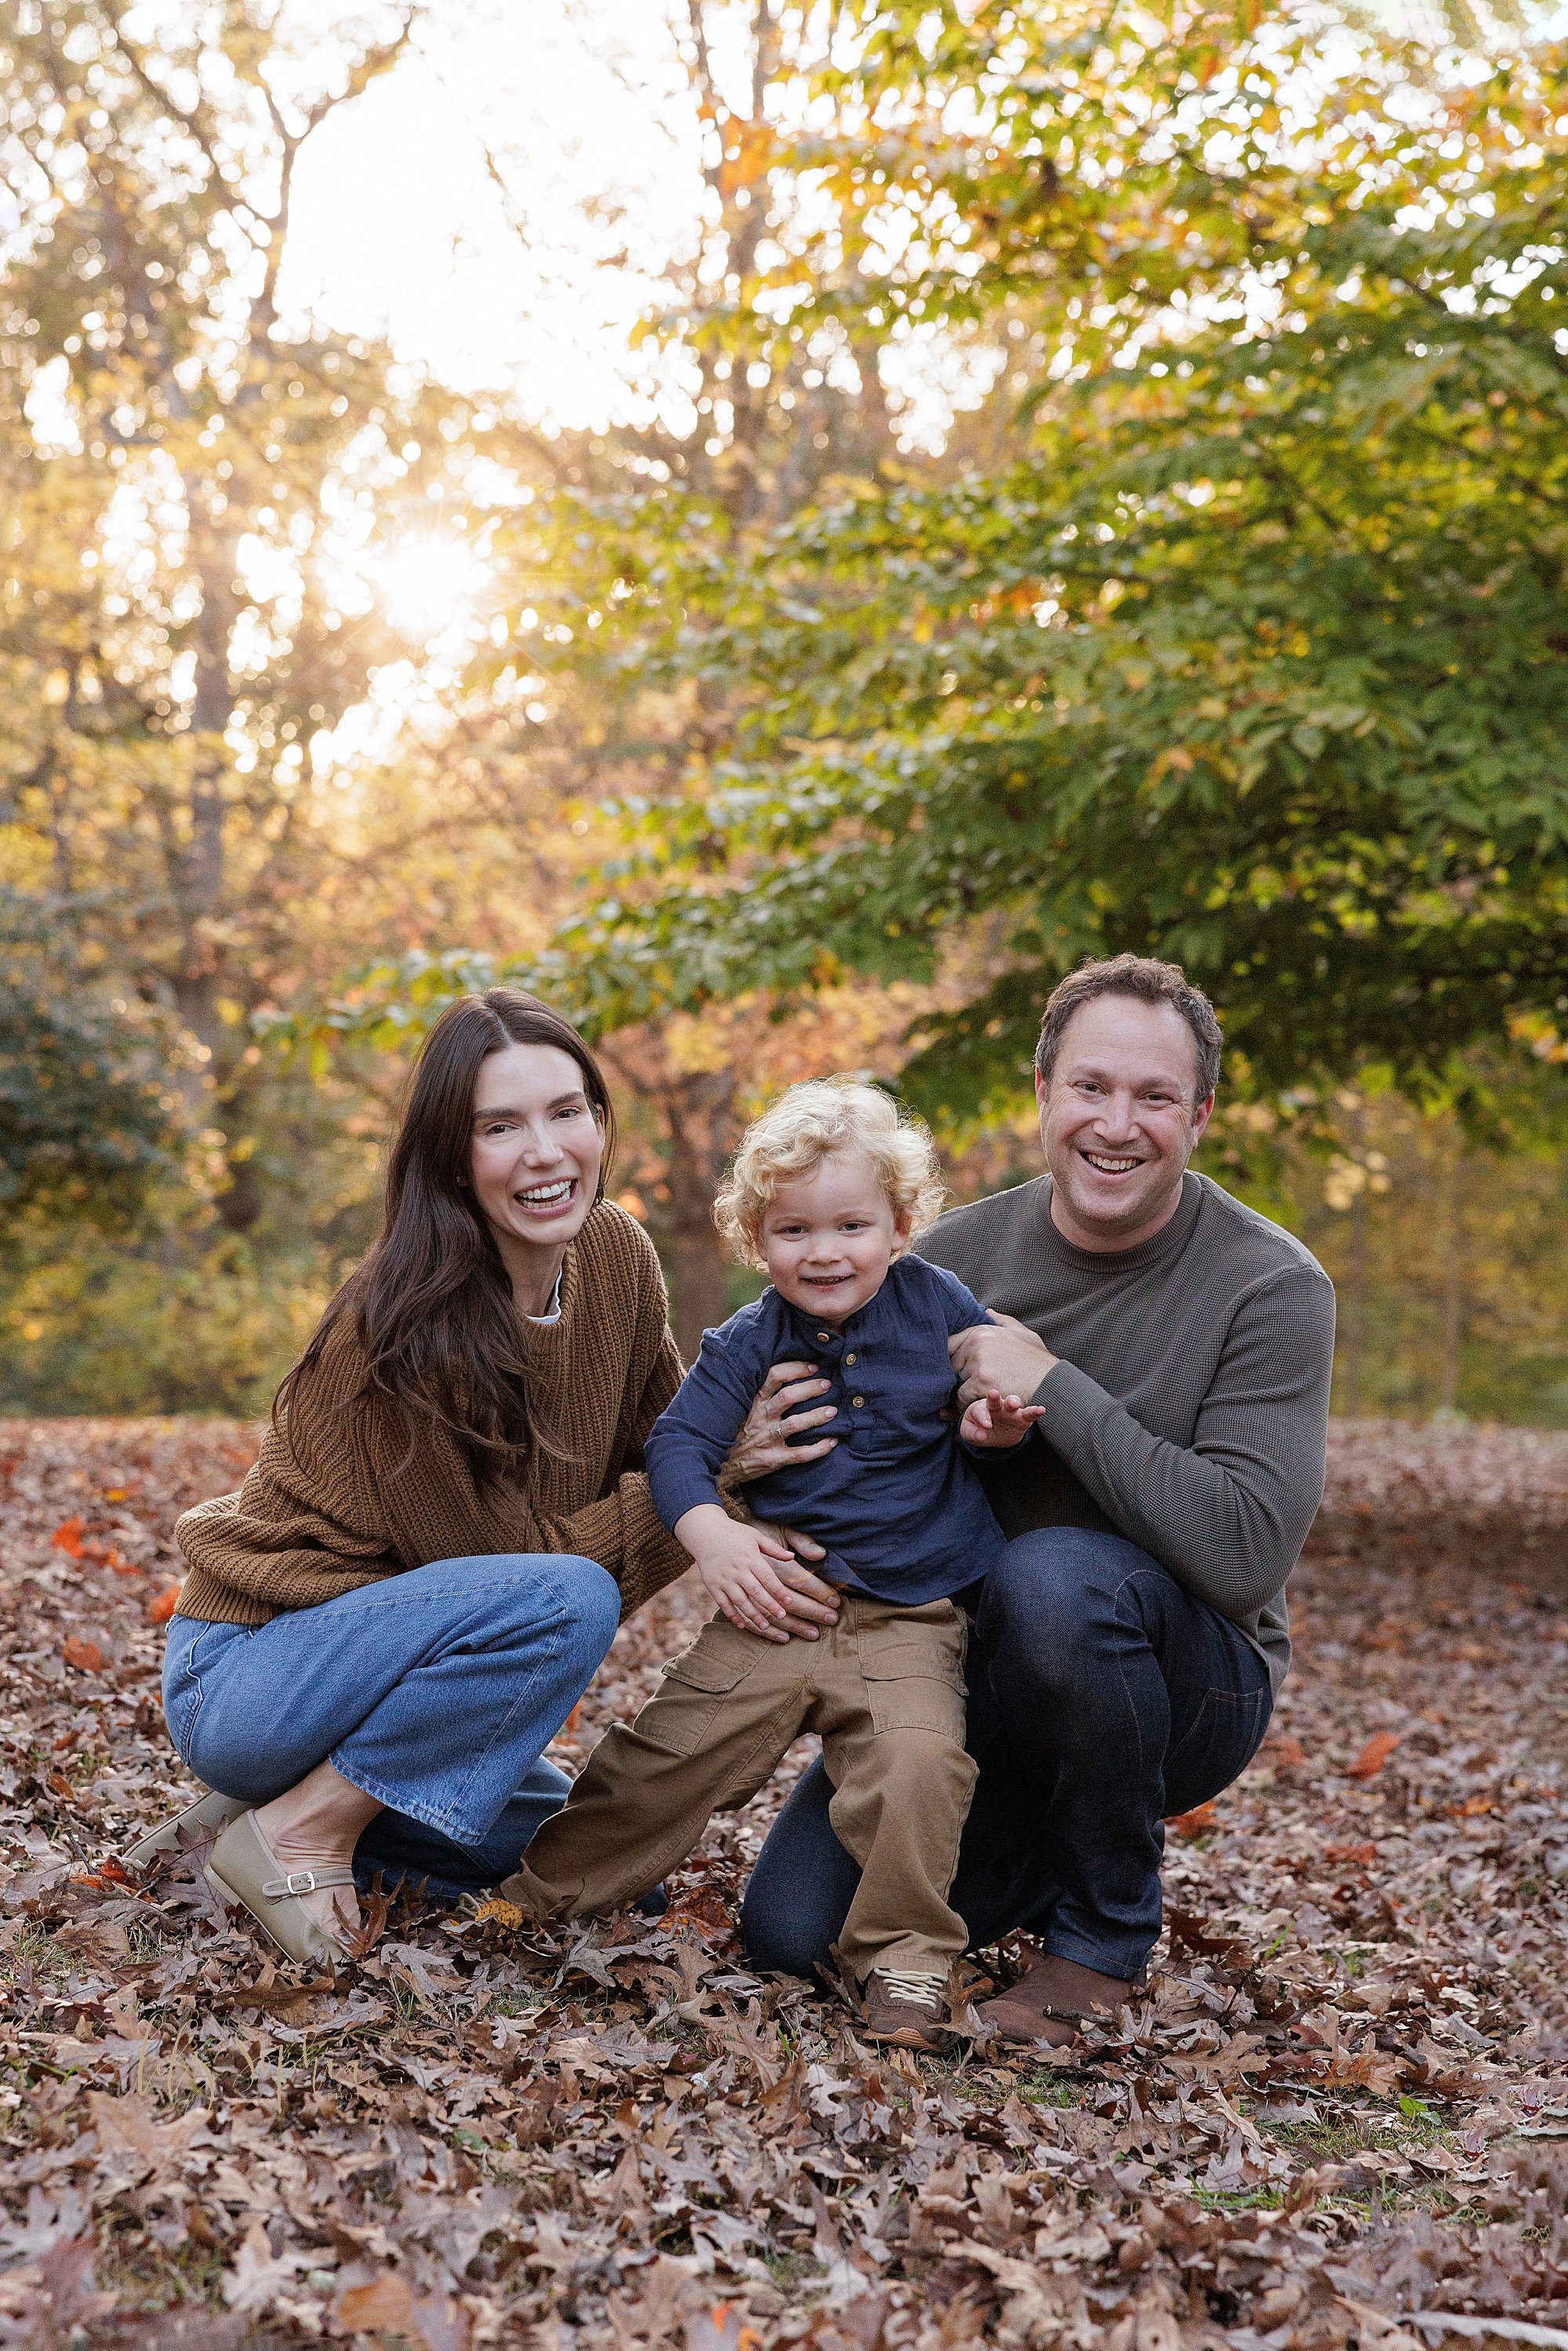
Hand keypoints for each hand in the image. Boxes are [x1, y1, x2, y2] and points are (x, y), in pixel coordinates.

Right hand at [676, 1505, 827, 1642]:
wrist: (705, 1532)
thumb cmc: (734, 1533)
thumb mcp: (755, 1536)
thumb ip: (773, 1548)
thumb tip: (792, 1557)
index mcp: (750, 1557)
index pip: (768, 1577)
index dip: (779, 1591)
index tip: (789, 1602)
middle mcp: (737, 1570)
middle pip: (756, 1592)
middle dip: (769, 1606)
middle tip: (782, 1617)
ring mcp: (724, 1579)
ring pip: (740, 1601)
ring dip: (753, 1615)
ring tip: (765, 1626)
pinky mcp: (712, 1586)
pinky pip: (723, 1604)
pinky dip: (732, 1615)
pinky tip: (743, 1625)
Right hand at [718, 1360, 838, 1488]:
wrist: (718, 1463)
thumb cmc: (732, 1431)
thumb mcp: (737, 1406)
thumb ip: (753, 1391)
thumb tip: (775, 1370)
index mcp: (752, 1402)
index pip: (774, 1377)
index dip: (795, 1369)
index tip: (813, 1367)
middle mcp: (760, 1418)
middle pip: (788, 1397)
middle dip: (810, 1389)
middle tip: (827, 1384)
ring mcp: (767, 1439)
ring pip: (795, 1424)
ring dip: (816, 1417)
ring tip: (832, 1411)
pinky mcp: (773, 1459)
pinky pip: (800, 1454)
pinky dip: (818, 1449)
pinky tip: (832, 1442)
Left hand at [948, 1312, 1057, 1411]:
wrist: (1049, 1383)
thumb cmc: (1037, 1362)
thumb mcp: (1023, 1334)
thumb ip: (1002, 1321)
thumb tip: (987, 1311)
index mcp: (982, 1330)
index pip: (950, 1343)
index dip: (952, 1358)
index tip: (958, 1369)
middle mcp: (976, 1342)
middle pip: (950, 1363)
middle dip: (957, 1375)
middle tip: (969, 1385)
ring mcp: (977, 1361)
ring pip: (955, 1380)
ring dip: (963, 1390)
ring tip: (976, 1395)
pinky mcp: (980, 1381)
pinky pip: (961, 1396)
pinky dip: (965, 1404)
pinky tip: (976, 1405)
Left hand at [959, 1389, 1046, 1448]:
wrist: (995, 1435)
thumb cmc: (980, 1429)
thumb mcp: (971, 1433)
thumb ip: (972, 1434)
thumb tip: (981, 1436)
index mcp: (981, 1407)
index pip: (980, 1411)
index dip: (982, 1417)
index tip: (986, 1425)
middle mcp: (996, 1406)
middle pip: (995, 1400)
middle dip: (994, 1397)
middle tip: (993, 1394)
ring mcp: (1010, 1411)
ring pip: (1012, 1402)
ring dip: (1013, 1401)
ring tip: (1015, 1404)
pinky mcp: (1023, 1419)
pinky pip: (1029, 1414)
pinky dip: (1035, 1411)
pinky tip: (1041, 1410)